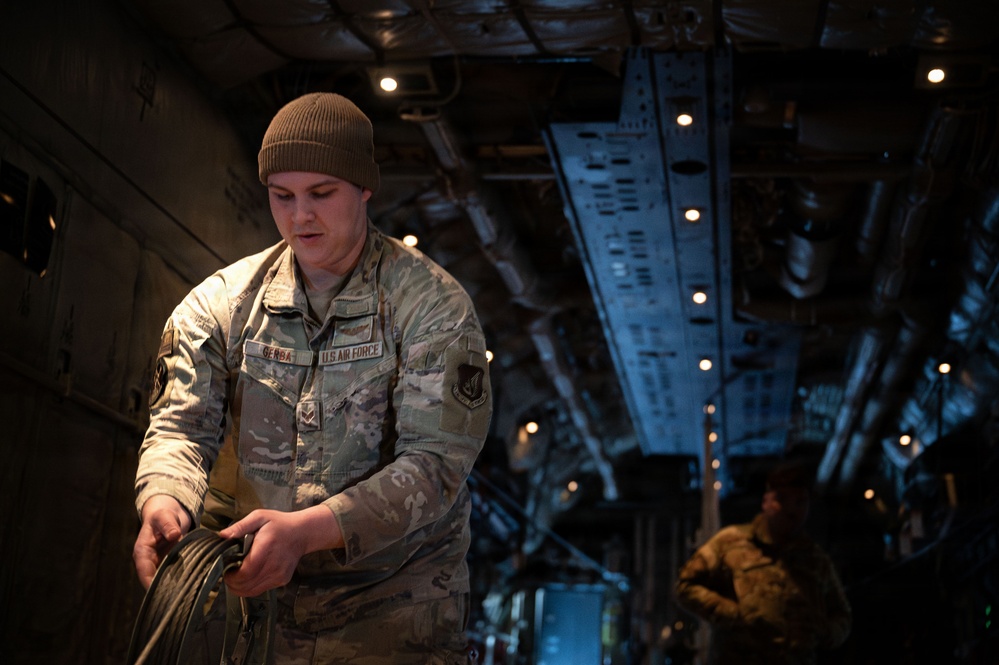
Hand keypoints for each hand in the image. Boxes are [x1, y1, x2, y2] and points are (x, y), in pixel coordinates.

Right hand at [133, 495, 191, 587]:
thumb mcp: (164, 516)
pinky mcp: (166, 566)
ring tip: (184, 593)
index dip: (149, 583)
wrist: (166, 518)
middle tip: (177, 596)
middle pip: (152, 580)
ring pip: (161, 581)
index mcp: (142, 552)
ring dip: (171, 587)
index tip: (159, 592)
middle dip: (162, 589)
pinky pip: (170, 576)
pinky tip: (188, 585)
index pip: (143, 571)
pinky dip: (177, 581)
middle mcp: (147, 562)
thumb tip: (174, 535)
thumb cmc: (163, 516)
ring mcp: (157, 565)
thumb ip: (168, 524)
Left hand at [218, 506, 341, 597]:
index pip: (245, 573)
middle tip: (228, 573)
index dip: (231, 576)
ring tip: (236, 576)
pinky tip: (249, 576)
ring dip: (240, 587)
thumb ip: (240, 526)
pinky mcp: (282, 580)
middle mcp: (274, 565)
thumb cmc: (280, 524)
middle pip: (246, 586)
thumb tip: (222, 536)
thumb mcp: (259, 517)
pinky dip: (251, 587)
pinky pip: (261, 590)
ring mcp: (279, 575)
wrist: (302, 533)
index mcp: (266, 548)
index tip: (225, 569)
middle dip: (232, 583)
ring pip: (252, 591)